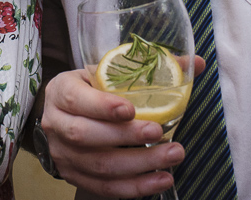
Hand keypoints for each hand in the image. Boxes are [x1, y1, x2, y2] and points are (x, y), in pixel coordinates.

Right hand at [40, 69, 183, 197]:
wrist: (65, 115)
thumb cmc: (91, 90)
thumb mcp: (107, 71)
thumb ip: (149, 67)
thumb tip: (195, 64)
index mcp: (61, 91)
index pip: (76, 99)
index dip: (102, 107)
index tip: (131, 109)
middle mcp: (55, 124)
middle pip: (86, 136)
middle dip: (126, 137)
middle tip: (159, 133)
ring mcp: (62, 154)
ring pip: (98, 166)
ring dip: (139, 165)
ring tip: (172, 156)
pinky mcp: (73, 176)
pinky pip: (104, 187)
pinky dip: (134, 187)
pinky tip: (160, 180)